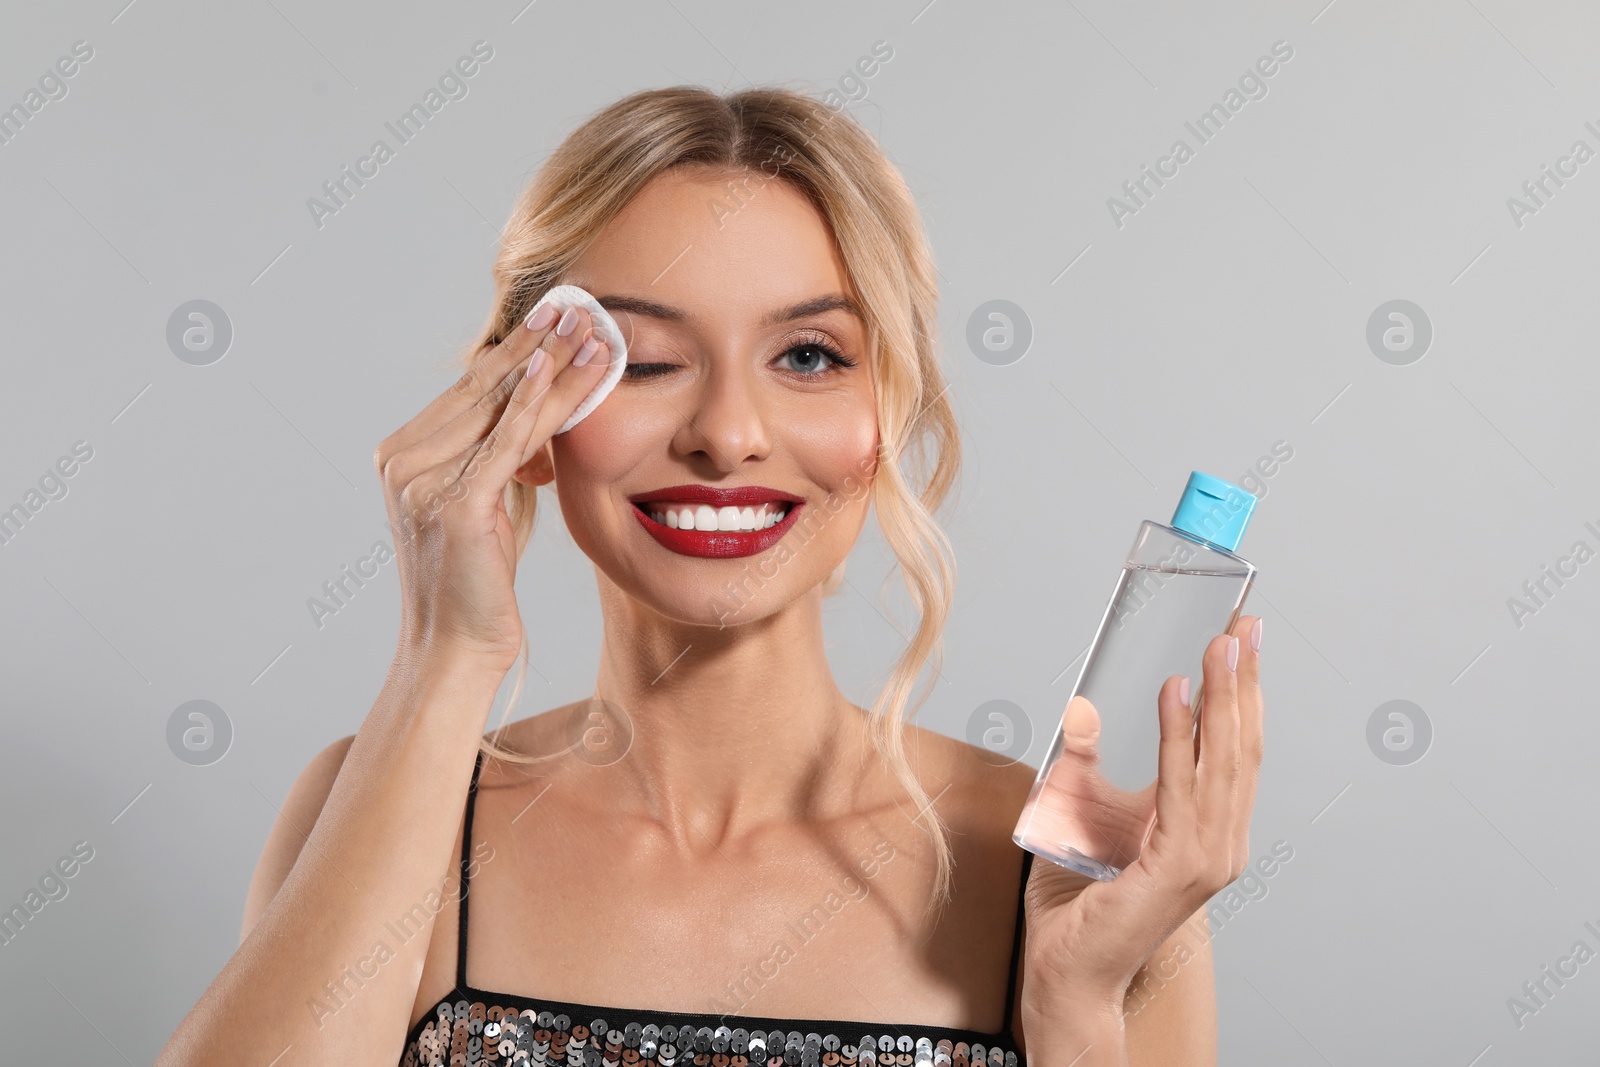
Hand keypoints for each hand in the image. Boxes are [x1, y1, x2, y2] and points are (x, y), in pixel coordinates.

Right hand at [373, 302, 611, 669]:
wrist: (456, 649)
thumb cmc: (477, 582)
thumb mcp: (486, 506)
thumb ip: (498, 459)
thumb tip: (538, 415)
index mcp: (401, 456)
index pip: (469, 390)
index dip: (515, 349)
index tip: (555, 314)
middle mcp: (401, 461)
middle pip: (482, 389)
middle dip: (536, 342)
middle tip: (579, 303)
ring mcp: (420, 481)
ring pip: (500, 408)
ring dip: (550, 364)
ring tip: (589, 328)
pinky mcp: (452, 504)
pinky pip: (505, 442)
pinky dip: (533, 403)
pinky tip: (557, 368)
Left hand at [1020, 615, 1263, 1022]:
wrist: (1067, 972)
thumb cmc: (1078, 904)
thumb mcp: (1082, 815)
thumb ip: (1087, 767)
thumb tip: (1081, 710)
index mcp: (1208, 832)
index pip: (1237, 750)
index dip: (1244, 693)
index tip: (1242, 638)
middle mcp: (1220, 844)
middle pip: (1242, 747)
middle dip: (1244, 681)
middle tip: (1242, 626)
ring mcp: (1206, 859)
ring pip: (1223, 761)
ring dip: (1222, 697)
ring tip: (1219, 643)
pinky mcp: (1177, 868)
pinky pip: (1182, 787)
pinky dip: (1182, 736)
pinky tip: (1177, 694)